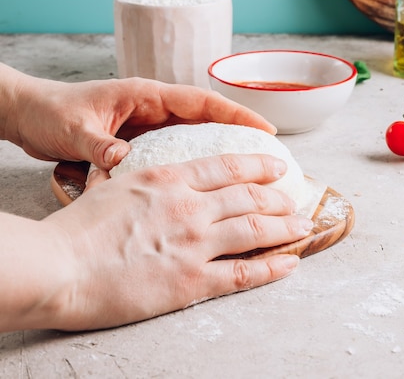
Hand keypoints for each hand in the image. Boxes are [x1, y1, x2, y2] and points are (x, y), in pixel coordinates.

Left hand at [4, 65, 272, 169]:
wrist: (31, 116)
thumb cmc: (51, 113)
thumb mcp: (75, 129)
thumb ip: (99, 145)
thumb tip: (120, 160)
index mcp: (146, 97)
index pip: (201, 103)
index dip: (236, 114)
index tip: (266, 129)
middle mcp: (155, 110)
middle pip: (209, 121)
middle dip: (241, 136)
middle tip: (271, 159)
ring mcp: (151, 127)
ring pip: (198, 139)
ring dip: (224, 154)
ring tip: (252, 177)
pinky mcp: (143, 143)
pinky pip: (180, 154)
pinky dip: (198, 167)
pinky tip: (212, 188)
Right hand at [40, 154, 310, 330]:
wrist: (59, 266)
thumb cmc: (76, 228)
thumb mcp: (110, 186)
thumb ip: (136, 178)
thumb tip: (134, 168)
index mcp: (170, 178)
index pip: (228, 167)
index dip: (259, 166)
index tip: (278, 167)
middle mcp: (190, 206)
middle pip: (249, 197)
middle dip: (278, 199)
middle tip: (294, 201)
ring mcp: (195, 242)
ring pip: (255, 230)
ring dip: (284, 228)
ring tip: (302, 227)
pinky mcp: (192, 280)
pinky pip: (243, 272)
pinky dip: (272, 267)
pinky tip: (291, 262)